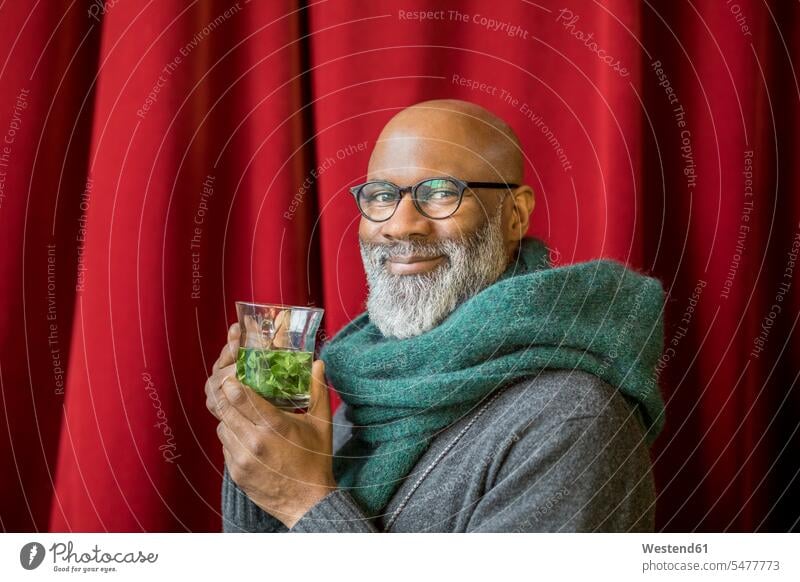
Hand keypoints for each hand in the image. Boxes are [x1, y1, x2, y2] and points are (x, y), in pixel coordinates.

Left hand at [208, 329, 335, 527]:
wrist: (307, 502)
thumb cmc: (316, 460)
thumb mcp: (321, 423)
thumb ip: (318, 390)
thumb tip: (317, 363)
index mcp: (274, 426)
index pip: (241, 397)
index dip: (233, 383)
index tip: (234, 376)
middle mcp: (253, 441)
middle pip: (225, 409)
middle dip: (226, 396)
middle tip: (231, 389)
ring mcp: (241, 458)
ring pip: (222, 427)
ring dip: (228, 418)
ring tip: (241, 414)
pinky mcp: (235, 472)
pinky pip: (225, 446)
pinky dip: (231, 437)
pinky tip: (245, 436)